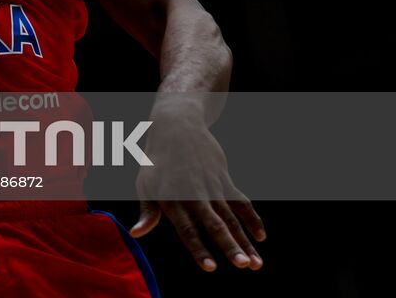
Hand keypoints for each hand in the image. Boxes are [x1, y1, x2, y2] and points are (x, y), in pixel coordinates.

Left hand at [131, 117, 265, 271]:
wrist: (177, 127)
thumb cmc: (156, 161)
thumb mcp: (145, 184)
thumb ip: (147, 212)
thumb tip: (135, 235)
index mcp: (172, 200)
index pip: (187, 229)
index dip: (198, 248)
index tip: (210, 267)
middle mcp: (194, 195)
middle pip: (214, 224)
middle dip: (229, 246)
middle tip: (243, 265)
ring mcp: (212, 188)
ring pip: (231, 218)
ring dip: (244, 240)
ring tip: (255, 264)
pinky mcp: (225, 180)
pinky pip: (241, 202)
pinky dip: (252, 218)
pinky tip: (260, 237)